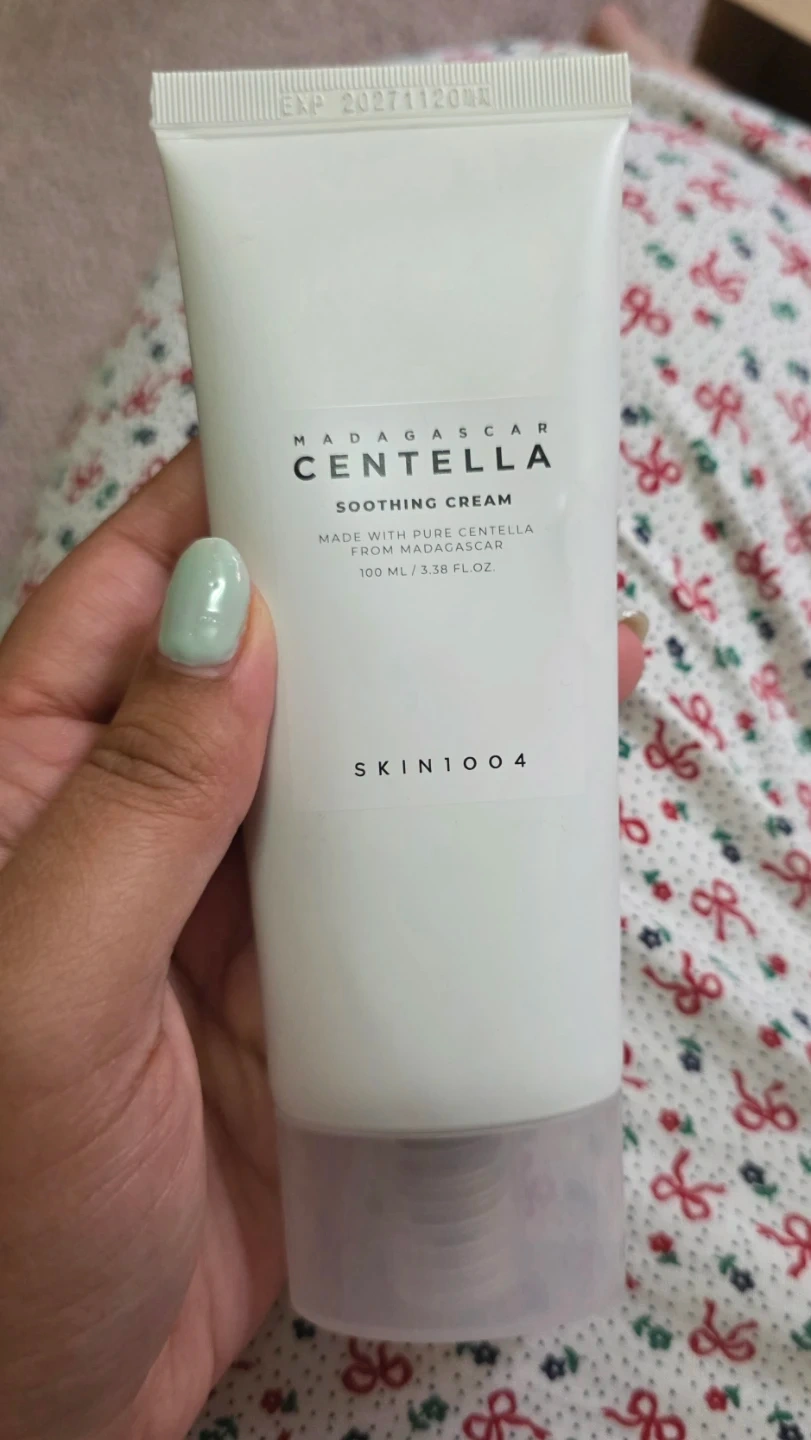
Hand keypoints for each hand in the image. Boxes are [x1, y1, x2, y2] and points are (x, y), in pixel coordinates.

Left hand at [0, 443, 644, 1439]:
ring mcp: (221, 919)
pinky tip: (532, 811)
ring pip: (335, 786)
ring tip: (546, 656)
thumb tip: (242, 617)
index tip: (336, 434)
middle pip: (261, 680)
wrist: (36, 1408)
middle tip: (488, 536)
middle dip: (363, 611)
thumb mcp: (42, 984)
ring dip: (424, 726)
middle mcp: (131, 829)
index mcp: (31, 782)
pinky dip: (449, 856)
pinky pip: (381, 904)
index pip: (133, 601)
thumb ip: (140, 801)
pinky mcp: (295, 1008)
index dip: (226, 510)